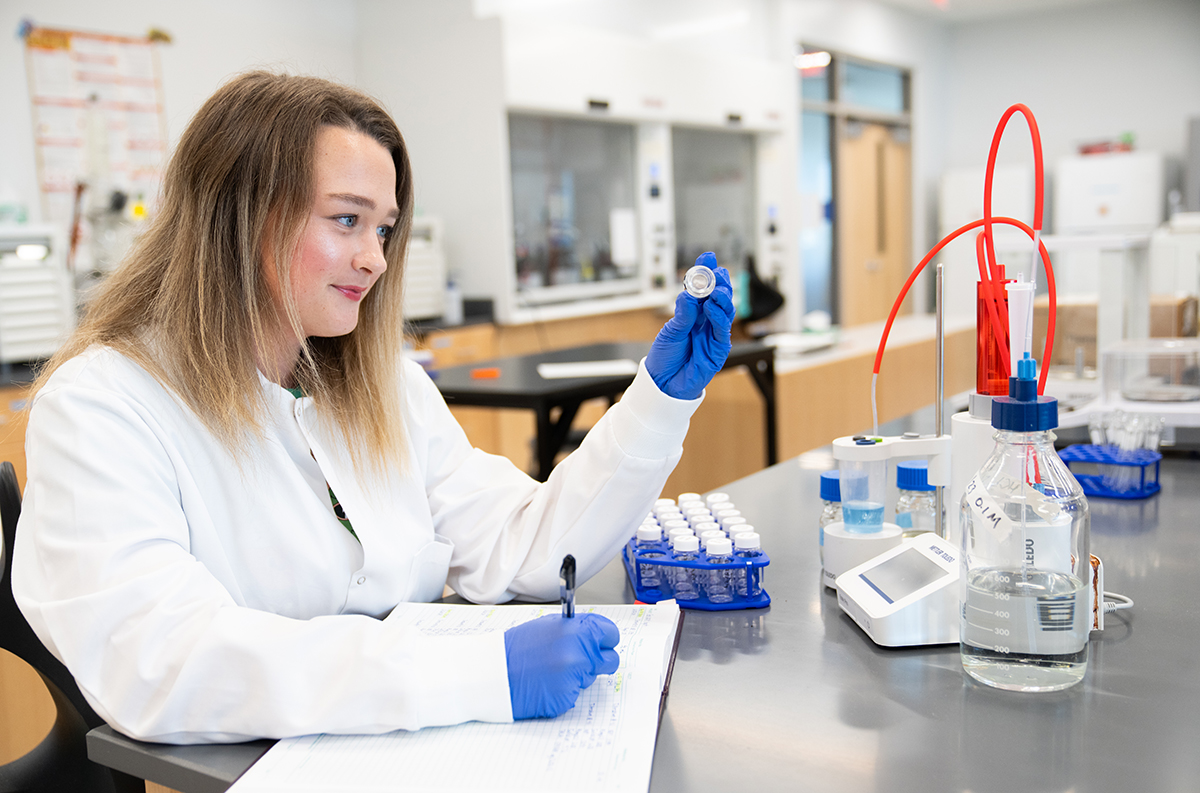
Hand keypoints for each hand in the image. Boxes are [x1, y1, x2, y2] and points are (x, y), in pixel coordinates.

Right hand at [504, 613, 619, 719]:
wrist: (495, 674)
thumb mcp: (548, 626)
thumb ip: (576, 628)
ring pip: (591, 678)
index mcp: (576, 631)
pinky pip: (576, 694)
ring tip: (552, 670)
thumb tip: (595, 633)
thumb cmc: (517, 649)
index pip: (610, 633)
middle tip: (579, 659)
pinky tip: (547, 684)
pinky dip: (565, 690)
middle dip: (598, 660)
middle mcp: (579, 654)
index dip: (605, 638)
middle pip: (610, 659)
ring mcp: (574, 678)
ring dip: (579, 675)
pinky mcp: (567, 698)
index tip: (600, 642)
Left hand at [646, 252, 734, 399]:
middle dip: (720, 282)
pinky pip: (723, 330)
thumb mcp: (671, 331)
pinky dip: (718, 317)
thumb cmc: (666, 357)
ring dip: (722, 297)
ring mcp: (714, 335)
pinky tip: (712, 307)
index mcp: (694, 314)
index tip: (708, 257)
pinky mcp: (718, 350)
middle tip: (716, 271)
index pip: (703, 289)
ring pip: (726, 311)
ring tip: (715, 289)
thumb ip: (682, 314)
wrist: (663, 384)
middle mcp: (706, 322)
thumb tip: (689, 295)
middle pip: (719, 297)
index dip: (707, 272)